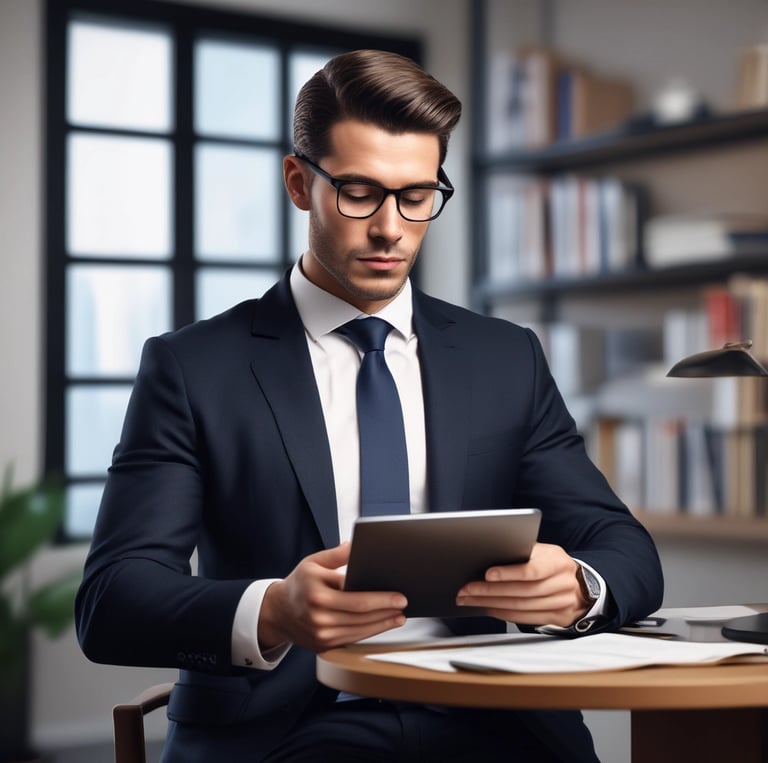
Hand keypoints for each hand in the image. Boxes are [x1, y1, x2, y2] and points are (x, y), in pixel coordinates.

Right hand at [259, 542, 406, 652]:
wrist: (277, 612)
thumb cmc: (299, 583)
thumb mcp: (313, 562)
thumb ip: (336, 555)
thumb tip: (356, 546)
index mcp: (317, 592)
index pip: (356, 597)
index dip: (381, 598)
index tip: (399, 595)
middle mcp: (319, 615)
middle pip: (361, 616)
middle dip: (387, 611)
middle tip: (404, 605)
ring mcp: (321, 633)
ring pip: (360, 630)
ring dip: (383, 624)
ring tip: (399, 617)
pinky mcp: (324, 644)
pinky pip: (352, 639)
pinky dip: (370, 632)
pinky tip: (382, 625)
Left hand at [455, 543, 589, 627]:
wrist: (581, 585)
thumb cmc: (551, 564)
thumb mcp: (543, 552)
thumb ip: (522, 554)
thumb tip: (487, 554)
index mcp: (557, 560)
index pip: (532, 569)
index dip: (509, 573)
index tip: (487, 574)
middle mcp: (563, 582)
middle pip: (522, 591)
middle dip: (490, 591)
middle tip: (467, 589)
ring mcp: (563, 602)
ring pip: (522, 606)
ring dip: (492, 603)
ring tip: (470, 599)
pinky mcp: (559, 618)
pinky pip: (526, 618)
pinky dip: (504, 614)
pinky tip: (488, 608)